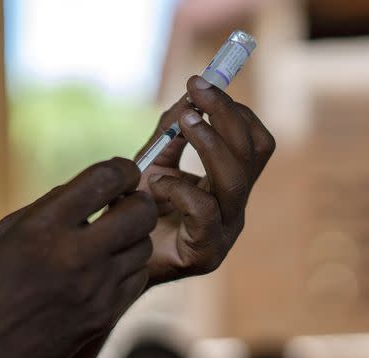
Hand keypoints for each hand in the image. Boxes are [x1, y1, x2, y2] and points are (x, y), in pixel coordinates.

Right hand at [0, 158, 156, 357]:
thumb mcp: (7, 233)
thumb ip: (53, 207)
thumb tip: (97, 188)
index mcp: (43, 227)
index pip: (106, 178)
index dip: (123, 169)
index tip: (122, 173)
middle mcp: (74, 255)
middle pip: (140, 212)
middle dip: (136, 201)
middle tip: (123, 205)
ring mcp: (94, 289)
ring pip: (144, 246)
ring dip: (131, 237)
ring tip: (108, 241)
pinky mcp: (104, 316)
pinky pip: (138, 278)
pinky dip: (128, 268)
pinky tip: (106, 270)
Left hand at [136, 75, 275, 284]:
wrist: (113, 262)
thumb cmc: (135, 214)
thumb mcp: (154, 164)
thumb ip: (171, 134)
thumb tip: (189, 94)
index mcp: (230, 186)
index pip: (255, 142)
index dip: (235, 110)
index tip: (202, 83)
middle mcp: (234, 208)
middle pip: (253, 154)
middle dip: (226, 115)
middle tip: (197, 90)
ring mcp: (224, 232)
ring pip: (235, 180)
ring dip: (209, 142)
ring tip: (183, 121)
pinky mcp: (205, 253)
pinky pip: (204, 210)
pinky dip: (178, 188)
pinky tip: (155, 185)